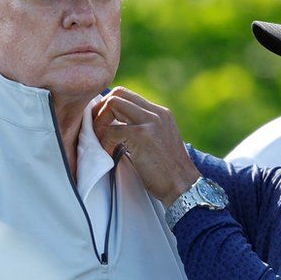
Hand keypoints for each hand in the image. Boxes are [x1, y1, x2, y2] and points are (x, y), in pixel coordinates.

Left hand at [93, 87, 200, 206]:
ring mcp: (150, 122)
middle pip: (118, 93)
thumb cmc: (168, 171)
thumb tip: (116, 126)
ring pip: (113, 104)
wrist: (184, 185)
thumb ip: (143, 130)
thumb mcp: (159, 142)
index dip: (109, 107)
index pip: (128, 96)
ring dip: (100, 122)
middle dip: (101, 110)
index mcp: (161, 113)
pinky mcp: (142, 135)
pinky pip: (112, 131)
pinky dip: (105, 142)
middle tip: (97, 130)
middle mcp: (157, 113)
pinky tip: (110, 154)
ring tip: (101, 141)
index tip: (104, 125)